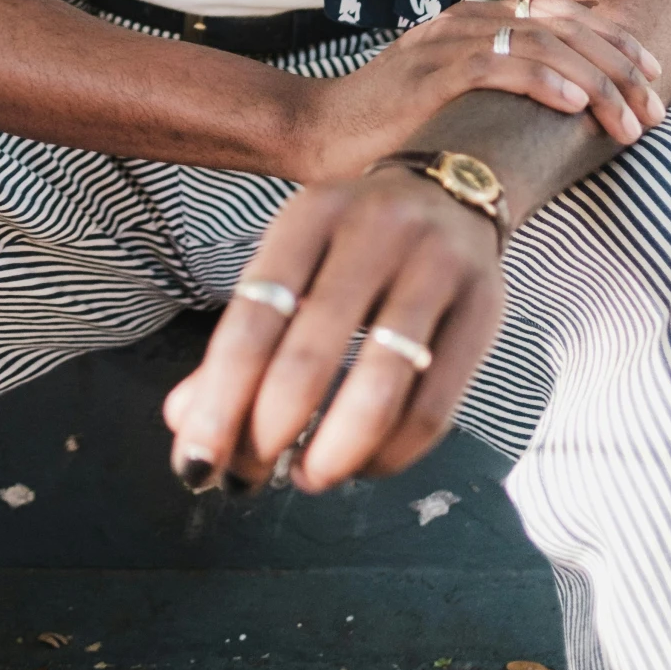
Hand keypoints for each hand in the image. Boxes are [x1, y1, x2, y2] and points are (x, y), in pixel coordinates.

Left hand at [162, 167, 504, 495]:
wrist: (453, 190)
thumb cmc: (351, 244)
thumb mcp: (293, 263)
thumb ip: (241, 341)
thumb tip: (185, 422)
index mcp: (311, 215)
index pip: (253, 319)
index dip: (220, 401)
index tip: (195, 464)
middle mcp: (376, 231)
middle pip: (311, 355)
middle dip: (269, 434)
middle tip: (247, 479)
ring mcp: (438, 267)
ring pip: (381, 387)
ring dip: (333, 453)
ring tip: (307, 477)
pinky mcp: (486, 308)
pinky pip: (436, 406)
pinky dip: (391, 454)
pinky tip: (363, 464)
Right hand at [324, 0, 662, 177]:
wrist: (317, 130)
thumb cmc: (386, 128)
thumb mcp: (453, 102)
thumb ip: (497, 96)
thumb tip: (556, 119)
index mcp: (478, 24)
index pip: (565, 21)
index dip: (616, 44)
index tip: (654, 76)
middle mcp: (470, 22)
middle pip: (566, 29)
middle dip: (620, 68)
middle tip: (657, 108)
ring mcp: (450, 42)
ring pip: (544, 45)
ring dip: (597, 82)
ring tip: (629, 119)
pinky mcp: (433, 71)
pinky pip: (501, 65)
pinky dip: (546, 81)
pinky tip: (577, 106)